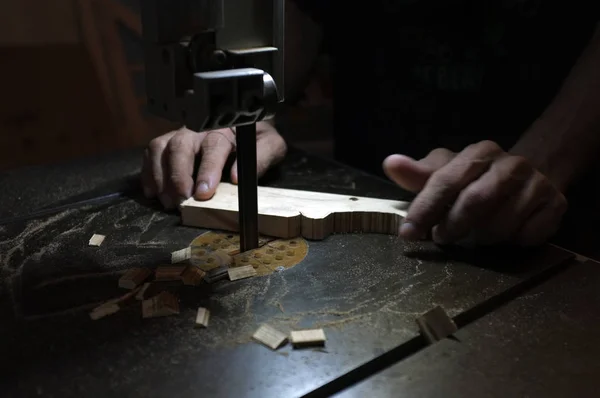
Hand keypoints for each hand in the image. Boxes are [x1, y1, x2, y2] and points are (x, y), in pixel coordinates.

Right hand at [141, 122, 286, 208]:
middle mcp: (198, 129)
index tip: (204, 193)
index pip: (213, 147)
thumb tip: (235, 177)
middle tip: (181, 201)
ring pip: (160, 148)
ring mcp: (180, 134)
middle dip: (178, 176)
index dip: (207, 170)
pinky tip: (153, 192)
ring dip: (160, 176)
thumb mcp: (270, 145)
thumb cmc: (258, 138)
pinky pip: (151, 153)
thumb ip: (261, 158)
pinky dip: (148, 172)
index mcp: (225, 128)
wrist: (247, 123)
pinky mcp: (168, 143)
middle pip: (180, 146)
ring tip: (168, 201)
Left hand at [383, 140, 567, 245]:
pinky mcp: (556, 206)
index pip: (446, 181)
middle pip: (475, 202)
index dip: (425, 209)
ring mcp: (537, 185)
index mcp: (479, 153)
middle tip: (442, 237)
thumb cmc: (475, 177)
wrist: (530, 174)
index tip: (408, 233)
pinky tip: (504, 235)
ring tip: (473, 235)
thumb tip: (390, 163)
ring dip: (480, 239)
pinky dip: (511, 243)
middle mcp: (511, 165)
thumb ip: (418, 173)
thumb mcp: (445, 172)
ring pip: (501, 225)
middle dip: (453, 226)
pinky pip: (528, 237)